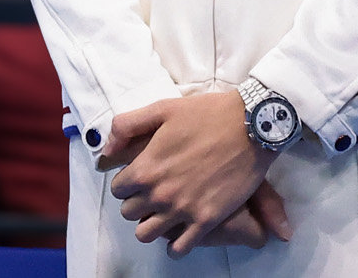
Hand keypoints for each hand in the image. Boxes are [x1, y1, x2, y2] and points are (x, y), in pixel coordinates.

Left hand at [104, 92, 284, 255]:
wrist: (250, 127)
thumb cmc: (205, 115)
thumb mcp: (160, 109)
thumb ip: (126, 126)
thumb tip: (107, 149)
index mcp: (146, 167)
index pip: (117, 190)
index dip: (125, 184)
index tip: (137, 179)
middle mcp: (160, 193)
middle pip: (129, 213)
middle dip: (136, 203)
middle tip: (150, 195)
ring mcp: (183, 209)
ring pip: (147, 234)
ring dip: (151, 225)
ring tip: (162, 214)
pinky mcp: (207, 220)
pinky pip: (180, 247)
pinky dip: (175, 244)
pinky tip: (179, 231)